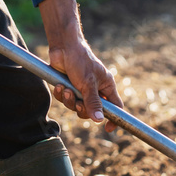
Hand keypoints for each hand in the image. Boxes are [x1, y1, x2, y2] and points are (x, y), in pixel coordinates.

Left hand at [39, 0, 122, 131]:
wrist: (63, 47)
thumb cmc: (80, 60)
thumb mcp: (88, 83)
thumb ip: (93, 103)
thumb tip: (99, 120)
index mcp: (106, 86)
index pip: (115, 107)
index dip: (113, 119)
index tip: (108, 129)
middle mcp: (95, 89)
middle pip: (92, 111)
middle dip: (82, 109)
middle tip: (78, 102)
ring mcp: (82, 89)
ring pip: (77, 106)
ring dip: (70, 101)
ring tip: (67, 89)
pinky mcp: (69, 87)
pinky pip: (66, 100)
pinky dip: (62, 95)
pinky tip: (60, 86)